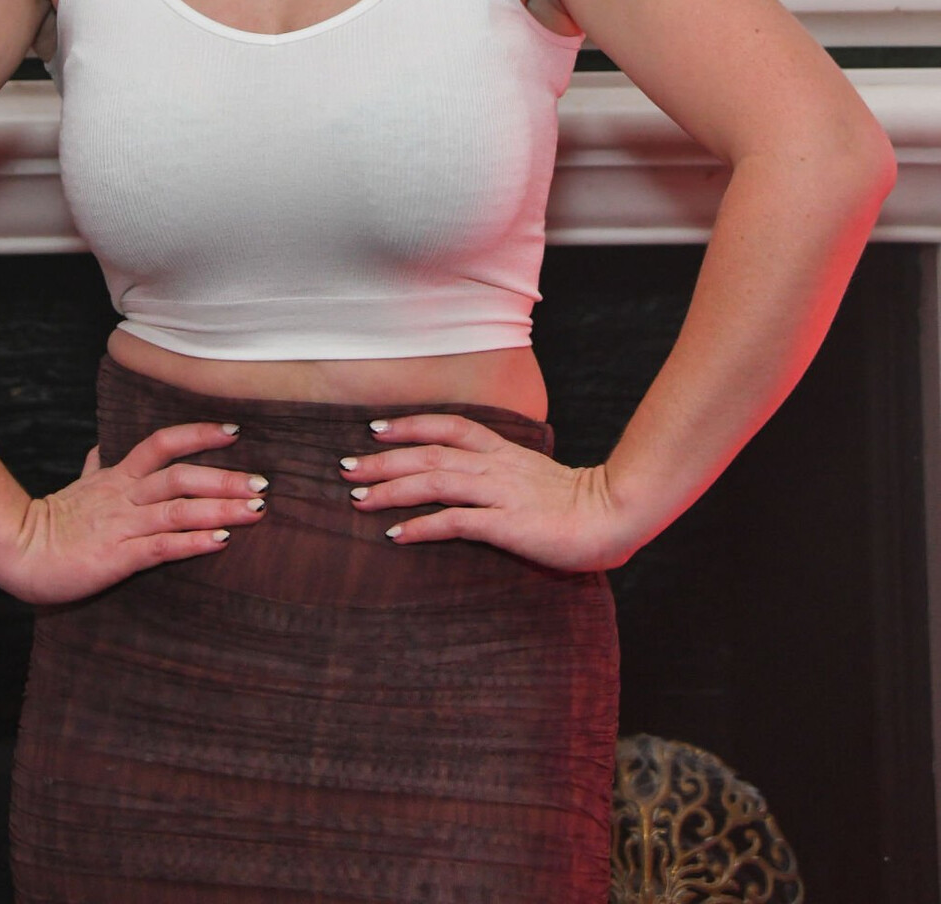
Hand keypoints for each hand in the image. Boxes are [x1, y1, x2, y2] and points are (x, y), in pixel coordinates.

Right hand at [5, 420, 267, 603]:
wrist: (17, 552)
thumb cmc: (49, 524)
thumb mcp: (75, 487)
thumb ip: (93, 467)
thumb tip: (100, 448)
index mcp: (116, 477)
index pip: (162, 444)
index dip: (198, 434)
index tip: (234, 432)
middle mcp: (124, 496)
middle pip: (180, 475)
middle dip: (224, 477)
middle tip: (262, 483)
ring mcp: (122, 525)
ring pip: (177, 509)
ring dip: (219, 508)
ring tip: (254, 510)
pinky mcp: (117, 557)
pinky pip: (161, 546)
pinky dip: (193, 541)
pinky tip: (219, 541)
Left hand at [340, 413, 638, 572]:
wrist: (614, 516)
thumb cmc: (579, 504)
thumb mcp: (537, 479)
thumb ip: (508, 475)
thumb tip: (479, 483)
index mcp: (504, 452)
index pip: (449, 427)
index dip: (410, 425)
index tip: (376, 428)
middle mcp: (495, 466)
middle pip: (428, 454)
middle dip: (384, 459)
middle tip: (346, 467)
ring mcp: (499, 493)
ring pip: (434, 482)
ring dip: (392, 489)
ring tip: (359, 497)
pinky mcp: (505, 524)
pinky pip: (454, 522)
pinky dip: (421, 525)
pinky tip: (396, 534)